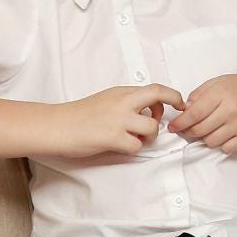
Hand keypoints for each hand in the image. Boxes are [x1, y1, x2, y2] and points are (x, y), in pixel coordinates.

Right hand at [56, 84, 183, 156]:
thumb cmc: (79, 115)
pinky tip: (122, 146)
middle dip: (172, 105)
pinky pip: (136, 145)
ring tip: (136, 138)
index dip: (172, 95)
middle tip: (175, 115)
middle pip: (158, 96)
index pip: (155, 88)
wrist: (57, 126)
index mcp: (122, 93)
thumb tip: (150, 110)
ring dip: (150, 136)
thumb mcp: (107, 100)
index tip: (180, 103)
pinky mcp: (112, 137)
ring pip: (152, 127)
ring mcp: (118, 119)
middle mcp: (123, 102)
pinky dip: (134, 148)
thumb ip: (128, 103)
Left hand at [168, 71, 236, 153]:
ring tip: (211, 129)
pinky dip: (221, 144)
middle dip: (189, 131)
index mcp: (221, 94)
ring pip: (211, 141)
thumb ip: (198, 95)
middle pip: (199, 130)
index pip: (194, 114)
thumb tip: (184, 111)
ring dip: (206, 138)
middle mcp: (231, 110)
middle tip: (188, 129)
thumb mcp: (217, 83)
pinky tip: (224, 133)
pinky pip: (226, 149)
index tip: (173, 127)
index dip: (180, 123)